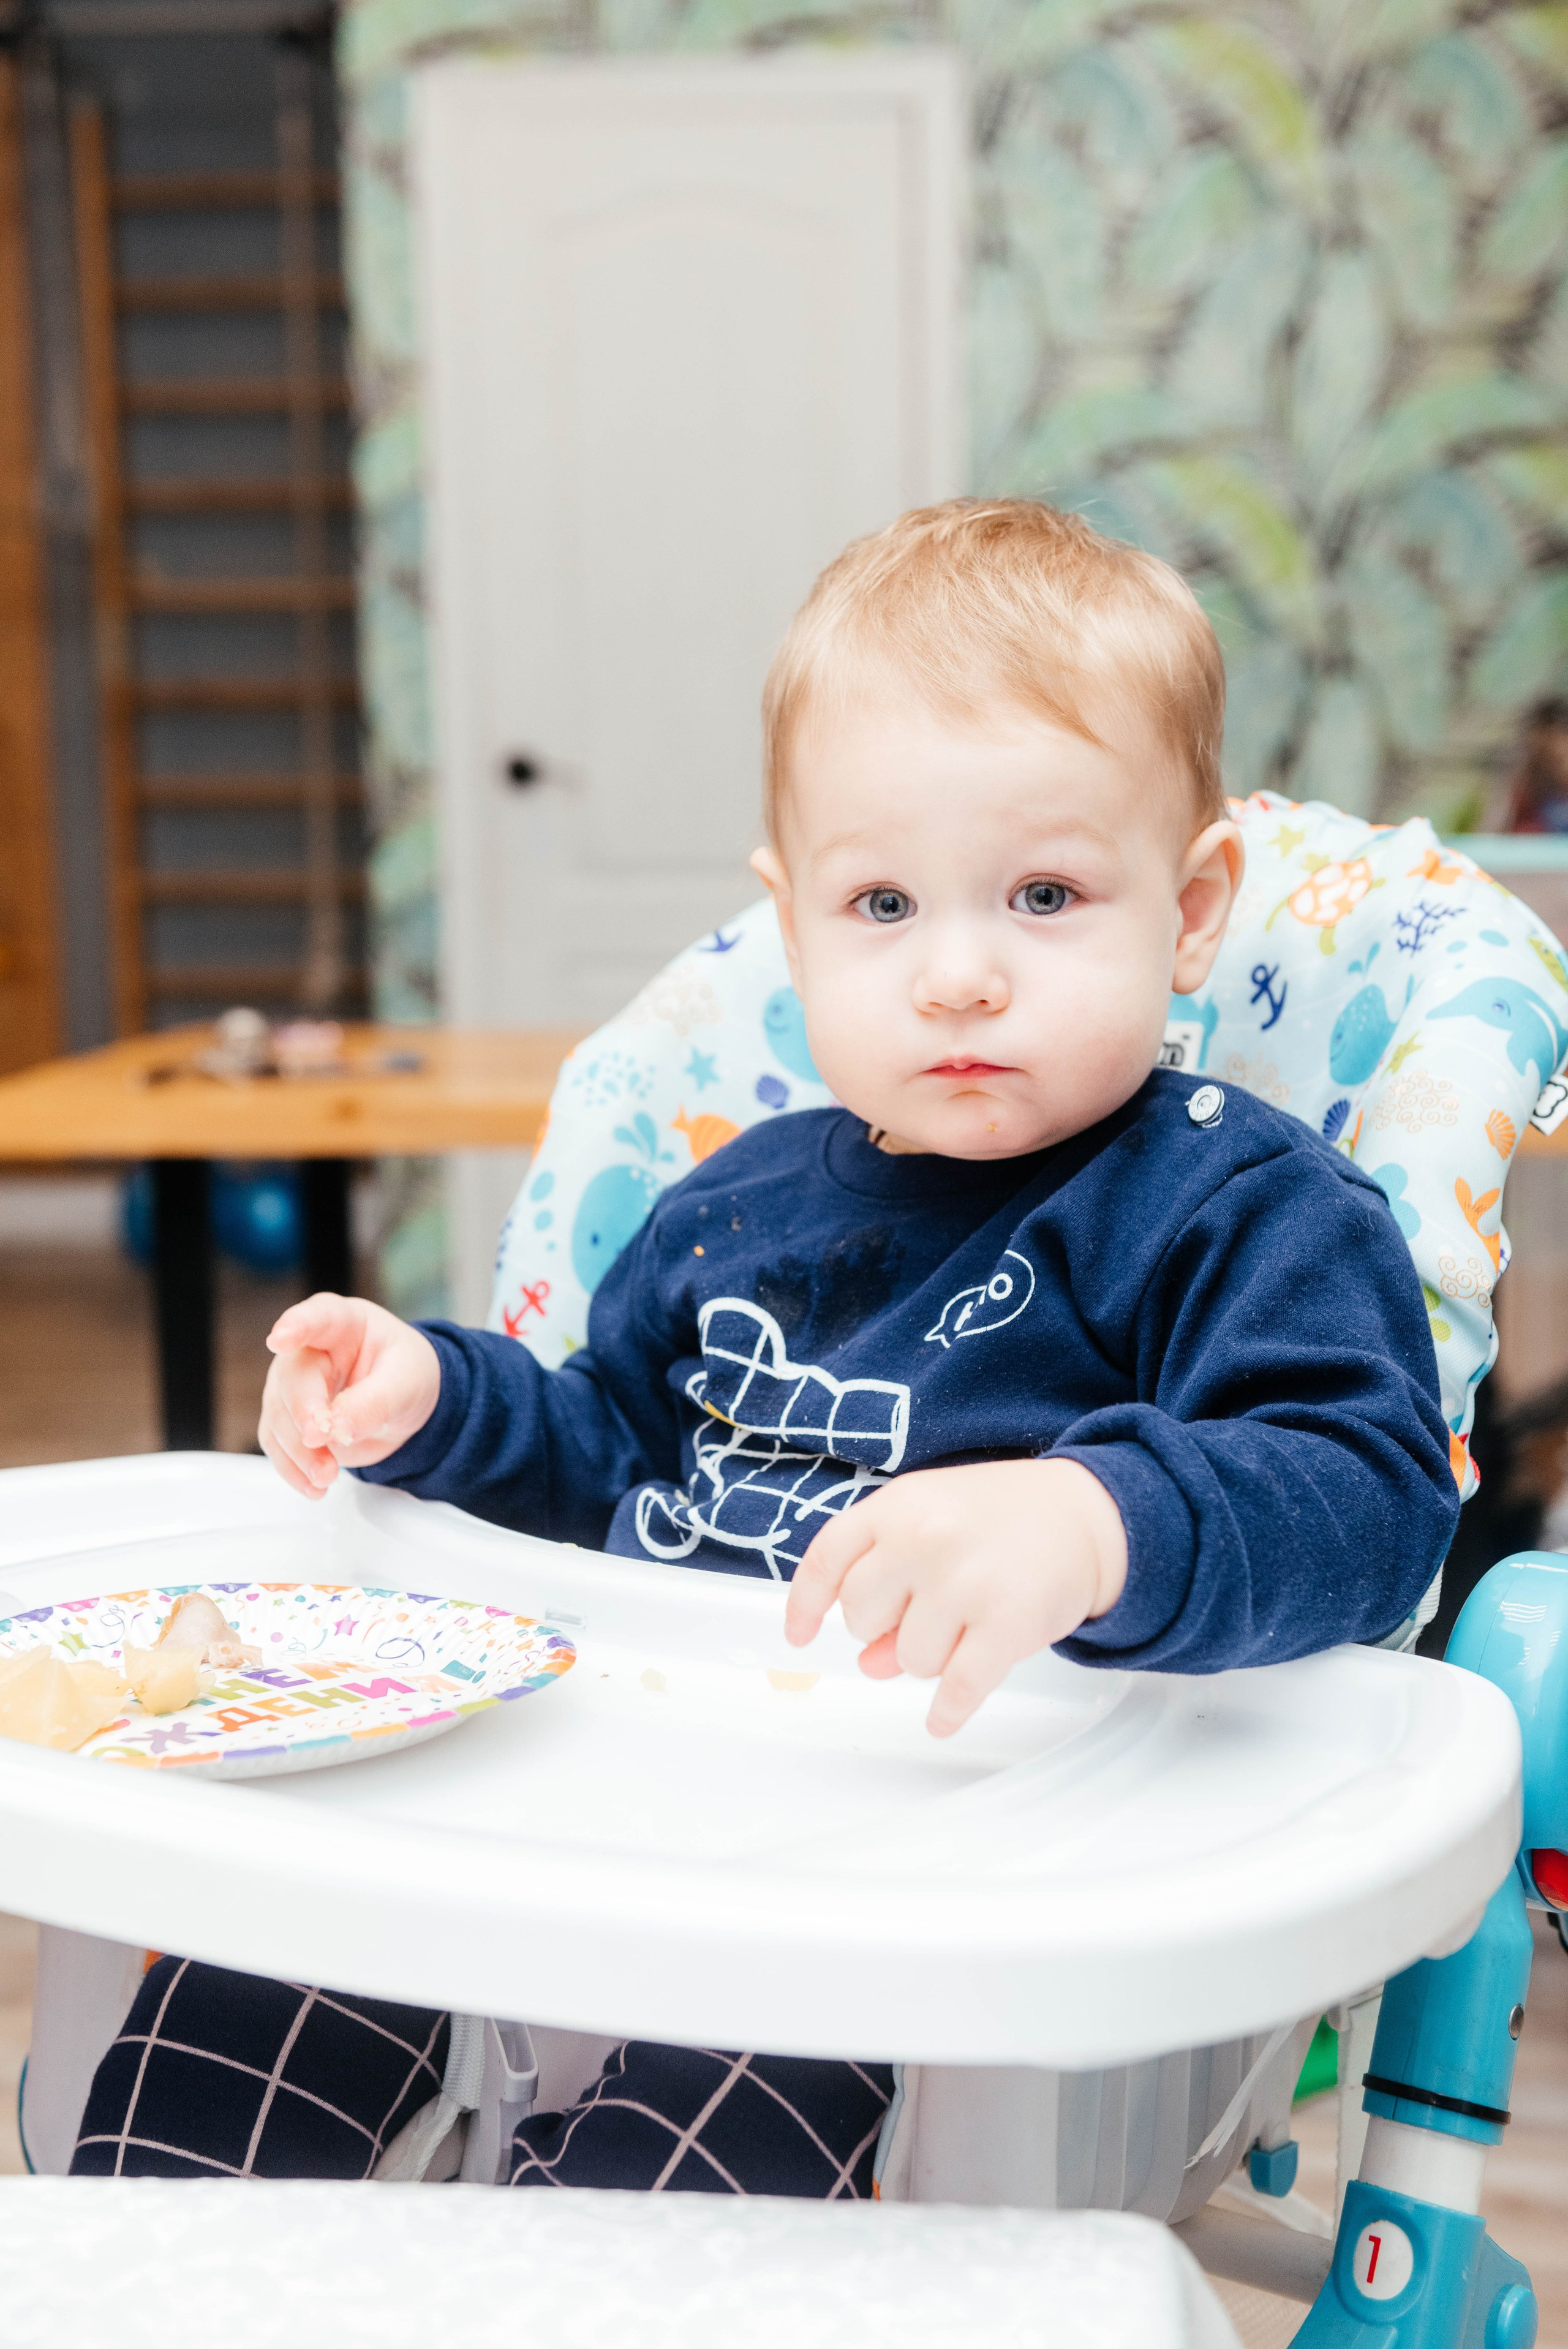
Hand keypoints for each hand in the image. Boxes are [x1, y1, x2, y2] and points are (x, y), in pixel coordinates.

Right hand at [258, 1293, 441, 1498]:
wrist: (405, 1403)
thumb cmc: (405, 1374)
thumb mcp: (405, 1383)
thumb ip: (373, 1402)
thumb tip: (335, 1429)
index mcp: (342, 1323)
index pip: (316, 1318)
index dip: (296, 1326)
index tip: (282, 1339)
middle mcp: (309, 1351)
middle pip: (292, 1379)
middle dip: (304, 1414)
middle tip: (320, 1439)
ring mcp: (293, 1386)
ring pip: (278, 1418)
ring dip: (298, 1451)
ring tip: (327, 1476)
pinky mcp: (290, 1421)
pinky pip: (279, 1446)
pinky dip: (293, 1469)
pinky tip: (314, 1486)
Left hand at [784, 1458, 1126, 1737]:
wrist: (1089, 1515)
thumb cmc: (1003, 1517)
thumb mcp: (935, 1523)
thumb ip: (891, 1579)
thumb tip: (868, 1663)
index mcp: (898, 1505)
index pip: (827, 1561)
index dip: (805, 1604)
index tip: (799, 1636)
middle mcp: (924, 1539)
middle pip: (860, 1618)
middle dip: (883, 1627)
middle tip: (922, 1613)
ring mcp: (965, 1583)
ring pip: (908, 1659)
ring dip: (929, 1657)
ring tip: (964, 1627)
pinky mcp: (1006, 1625)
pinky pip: (957, 1689)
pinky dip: (946, 1712)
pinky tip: (942, 1720)